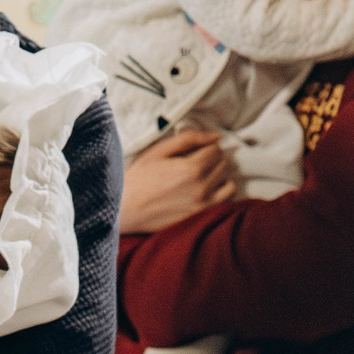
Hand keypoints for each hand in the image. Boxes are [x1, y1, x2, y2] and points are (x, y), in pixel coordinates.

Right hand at [119, 130, 237, 233]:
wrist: (125, 209)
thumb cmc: (139, 177)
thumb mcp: (159, 151)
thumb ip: (189, 139)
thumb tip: (217, 137)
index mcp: (192, 168)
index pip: (216, 149)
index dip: (206, 146)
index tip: (194, 150)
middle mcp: (202, 187)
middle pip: (223, 164)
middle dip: (212, 160)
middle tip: (195, 162)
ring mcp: (203, 205)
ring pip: (228, 183)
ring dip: (219, 177)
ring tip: (202, 177)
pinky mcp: (200, 217)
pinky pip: (225, 202)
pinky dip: (220, 194)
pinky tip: (205, 191)